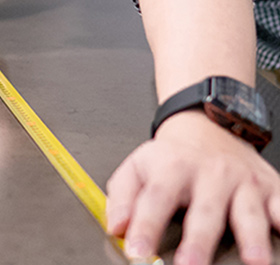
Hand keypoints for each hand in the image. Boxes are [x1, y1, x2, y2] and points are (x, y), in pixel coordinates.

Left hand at [106, 111, 279, 264]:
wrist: (207, 127)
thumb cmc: (172, 157)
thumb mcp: (138, 166)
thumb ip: (123, 197)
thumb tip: (115, 227)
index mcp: (172, 168)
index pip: (155, 199)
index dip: (145, 226)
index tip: (137, 251)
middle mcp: (210, 175)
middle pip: (204, 211)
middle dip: (199, 242)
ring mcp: (242, 183)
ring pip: (249, 213)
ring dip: (252, 238)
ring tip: (254, 261)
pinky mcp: (271, 190)